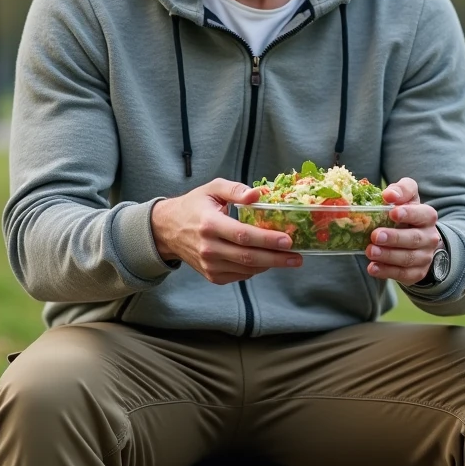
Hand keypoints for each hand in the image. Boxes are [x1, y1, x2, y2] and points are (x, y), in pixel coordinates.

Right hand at [151, 179, 302, 284]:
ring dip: (270, 265)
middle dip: (276, 258)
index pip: (242, 235)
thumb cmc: (194, 206)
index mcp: (209, 224)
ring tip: (289, 259)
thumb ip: (235, 189)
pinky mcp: (211, 276)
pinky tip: (267, 261)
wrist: (167, 230)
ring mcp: (209, 265)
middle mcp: (208, 248)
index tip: (287, 240)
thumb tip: (258, 194)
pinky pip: (240, 275)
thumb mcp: (212, 189)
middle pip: (248, 257)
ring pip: (246, 269)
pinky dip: (256, 270)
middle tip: (297, 257)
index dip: (267, 239)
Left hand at [365, 177, 439, 284]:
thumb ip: (401, 190)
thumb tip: (389, 194)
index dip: (409, 213)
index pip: (422, 214)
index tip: (392, 212)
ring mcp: (424, 257)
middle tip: (375, 235)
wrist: (417, 240)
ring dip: (388, 256)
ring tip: (370, 251)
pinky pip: (403, 275)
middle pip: (414, 239)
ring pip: (408, 258)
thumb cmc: (406, 214)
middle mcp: (430, 237)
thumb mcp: (406, 198)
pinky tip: (373, 267)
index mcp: (427, 217)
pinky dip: (387, 272)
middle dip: (394, 238)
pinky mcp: (416, 272)